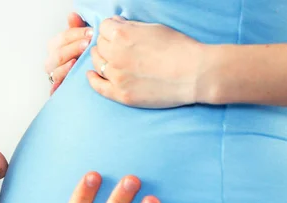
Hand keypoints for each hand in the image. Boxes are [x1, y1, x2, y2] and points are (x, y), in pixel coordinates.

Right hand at [45, 13, 92, 94]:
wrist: (83, 71)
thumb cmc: (82, 53)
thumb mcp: (81, 39)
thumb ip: (77, 27)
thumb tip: (72, 15)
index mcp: (55, 46)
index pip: (62, 38)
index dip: (76, 34)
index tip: (91, 33)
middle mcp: (52, 61)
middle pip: (58, 55)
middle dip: (72, 49)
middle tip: (87, 45)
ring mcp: (54, 75)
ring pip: (55, 71)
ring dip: (64, 67)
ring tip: (75, 62)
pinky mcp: (57, 88)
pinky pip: (53, 90)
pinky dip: (55, 88)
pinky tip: (61, 84)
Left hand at [88, 16, 205, 107]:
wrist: (195, 74)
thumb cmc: (179, 48)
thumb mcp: (153, 28)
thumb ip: (130, 26)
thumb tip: (115, 24)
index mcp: (122, 35)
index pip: (104, 28)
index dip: (111, 28)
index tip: (117, 32)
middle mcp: (115, 55)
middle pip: (99, 45)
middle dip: (107, 43)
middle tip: (118, 46)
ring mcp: (117, 76)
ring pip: (97, 63)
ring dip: (101, 58)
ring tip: (110, 58)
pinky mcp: (121, 94)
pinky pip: (98, 86)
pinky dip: (93, 78)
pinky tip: (91, 74)